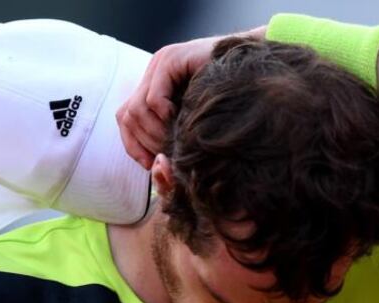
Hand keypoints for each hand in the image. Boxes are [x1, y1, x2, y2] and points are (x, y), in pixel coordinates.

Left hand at [116, 27, 264, 168]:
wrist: (253, 69)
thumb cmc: (228, 101)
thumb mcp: (193, 122)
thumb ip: (173, 135)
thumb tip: (156, 166)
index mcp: (154, 85)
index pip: (125, 117)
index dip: (133, 144)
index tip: (151, 164)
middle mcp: (152, 72)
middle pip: (127, 115)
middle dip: (145, 142)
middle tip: (167, 155)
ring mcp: (160, 63)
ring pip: (136, 109)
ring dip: (155, 132)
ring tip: (175, 140)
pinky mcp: (171, 60)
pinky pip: (153, 98)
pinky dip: (163, 116)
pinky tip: (181, 120)